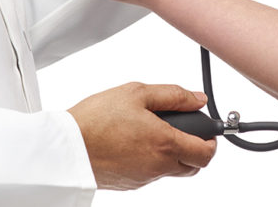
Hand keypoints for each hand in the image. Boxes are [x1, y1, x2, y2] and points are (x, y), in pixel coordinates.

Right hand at [68, 82, 216, 190]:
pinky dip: (154, 160)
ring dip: (174, 154)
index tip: (207, 128)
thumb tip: (197, 99)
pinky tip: (137, 141)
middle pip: (194, 166)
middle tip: (186, 129)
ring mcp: (144, 178)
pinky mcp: (130, 184)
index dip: (212, 140)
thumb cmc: (97, 119)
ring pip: (173, 170)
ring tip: (156, 131)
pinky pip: (152, 173)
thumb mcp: (138, 93)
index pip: (206, 153)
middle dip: (196, 148)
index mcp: (165, 143)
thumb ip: (173, 95)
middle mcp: (158, 166)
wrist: (65, 148)